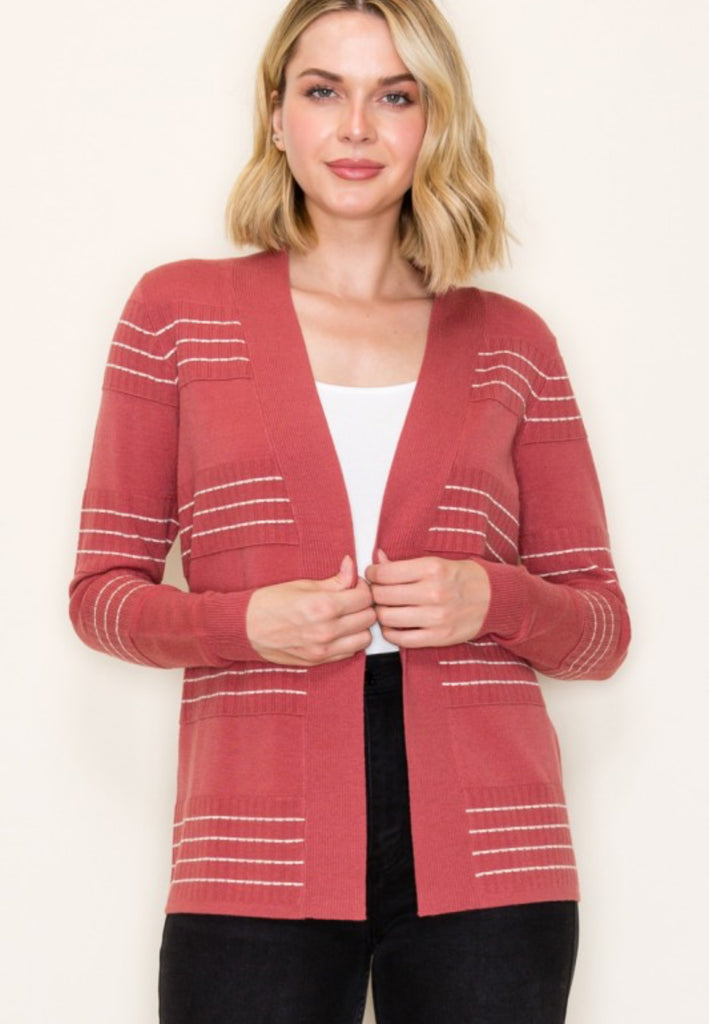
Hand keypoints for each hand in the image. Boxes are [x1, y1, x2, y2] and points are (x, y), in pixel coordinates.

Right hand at [245, 554, 376, 665]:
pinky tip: (338, 631)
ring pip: (364, 638)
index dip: (362, 588)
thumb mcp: (302, 584)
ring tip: (347, 617)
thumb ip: (334, 579)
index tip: (355, 586)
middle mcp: (326, 630)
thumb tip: (351, 566)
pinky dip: (349, 641)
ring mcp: (323, 649)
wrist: (246, 628)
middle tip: (352, 599)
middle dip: (364, 606)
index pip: (364, 597)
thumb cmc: (270, 603)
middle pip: (369, 618)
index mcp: (323, 606)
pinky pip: (350, 653)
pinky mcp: (319, 661)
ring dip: (360, 626)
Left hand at [364, 549, 490, 648]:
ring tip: (386, 607)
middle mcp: (433, 592)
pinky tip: (393, 624)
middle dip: (374, 593)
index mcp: (432, 568)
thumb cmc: (463, 578)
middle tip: (377, 592)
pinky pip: (402, 639)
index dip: (372, 574)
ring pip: (387, 617)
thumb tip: (377, 557)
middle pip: (382, 595)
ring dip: (381, 613)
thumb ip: (404, 563)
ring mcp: (436, 617)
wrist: (495, 598)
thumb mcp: (437, 562)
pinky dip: (391, 632)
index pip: (384, 573)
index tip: (373, 575)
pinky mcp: (439, 637)